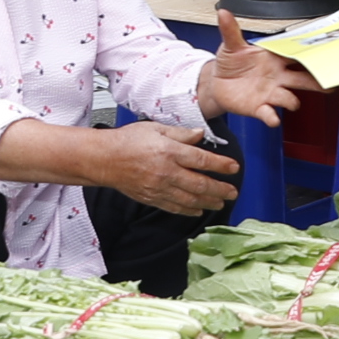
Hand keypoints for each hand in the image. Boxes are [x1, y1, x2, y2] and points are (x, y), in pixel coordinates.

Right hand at [85, 118, 243, 217]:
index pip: (202, 160)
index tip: (234, 168)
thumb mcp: (155, 128)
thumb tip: (200, 134)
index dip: (221, 165)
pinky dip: (189, 210)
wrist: (104, 159)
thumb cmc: (128, 140)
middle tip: (233, 192)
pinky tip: (199, 210)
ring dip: (208, 202)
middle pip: (200, 184)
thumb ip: (181, 133)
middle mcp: (167, 172)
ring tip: (221, 203)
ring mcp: (159, 188)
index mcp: (169, 151)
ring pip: (190, 199)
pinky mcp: (151, 198)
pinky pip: (175, 207)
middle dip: (220, 189)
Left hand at [194, 6, 317, 125]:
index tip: (322, 53)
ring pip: (289, 98)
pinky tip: (273, 119)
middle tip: (329, 82)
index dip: (309, 55)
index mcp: (274, 58)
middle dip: (316, 81)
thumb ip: (231, 30)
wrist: (217, 83)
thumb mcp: (231, 45)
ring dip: (292, 101)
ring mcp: (270, 93)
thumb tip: (224, 12)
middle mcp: (278, 77)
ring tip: (293, 102)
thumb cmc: (230, 62)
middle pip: (303, 79)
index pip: (296, 56)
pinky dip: (272, 117)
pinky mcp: (259, 107)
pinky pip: (269, 114)